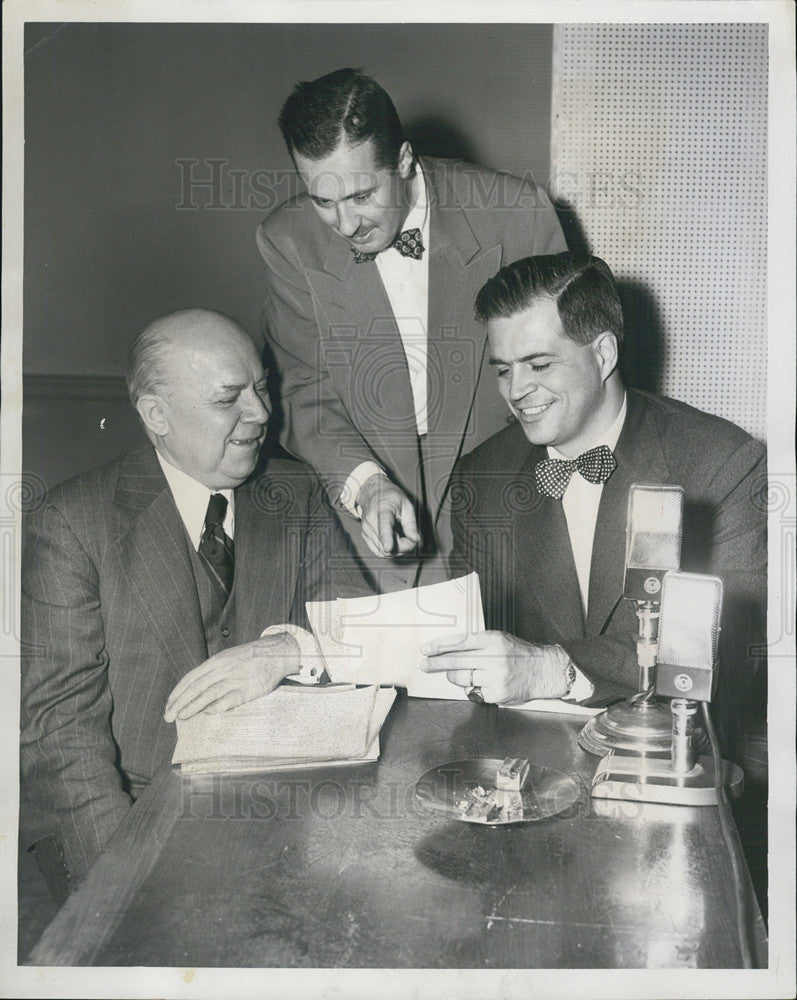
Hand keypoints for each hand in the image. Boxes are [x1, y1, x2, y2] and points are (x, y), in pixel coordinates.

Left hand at [164, 633, 299, 721]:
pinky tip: (208, 713)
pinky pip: (230, 699)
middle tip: (168, 717)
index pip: (190, 678)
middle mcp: (223, 669)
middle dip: (179, 702)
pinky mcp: (248, 689)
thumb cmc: (251, 658)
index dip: (177, 693)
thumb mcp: (229, 658)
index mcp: (216, 661)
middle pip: (196, 686)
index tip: (168, 705)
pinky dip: (217, 706)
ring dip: (193, 705)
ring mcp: (235, 678)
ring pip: (209, 692)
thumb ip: (214, 671)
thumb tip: (196, 688)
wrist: (277, 653)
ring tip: (181, 717)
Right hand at [356, 473, 420, 557]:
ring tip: (402, 536)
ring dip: (396, 550)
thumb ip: (411, 523)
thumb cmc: (391, 497)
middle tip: (411, 537)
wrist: (372, 493)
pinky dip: (389, 551)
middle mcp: (370, 521)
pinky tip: (394, 541)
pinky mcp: (365, 537)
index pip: (384, 525)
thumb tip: (415, 539)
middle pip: (386, 545)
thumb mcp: (406, 504)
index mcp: (382, 509)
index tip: (388, 548)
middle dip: (403, 547)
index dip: (387, 538)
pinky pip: (378, 552)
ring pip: (383, 552)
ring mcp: (366, 530)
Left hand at [420, 631, 572, 704]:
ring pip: (461, 678)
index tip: (427, 649)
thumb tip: (447, 650)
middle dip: (437, 663)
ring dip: (454, 676)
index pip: (460, 642)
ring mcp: (495, 678)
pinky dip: (472, 688)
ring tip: (455, 673)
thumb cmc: (518, 654)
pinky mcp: (496, 694)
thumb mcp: (500, 639)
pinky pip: (473, 692)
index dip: (440, 646)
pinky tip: (480, 683)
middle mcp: (494, 658)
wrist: (542, 671)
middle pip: (456, 661)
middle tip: (425, 664)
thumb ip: (477, 643)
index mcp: (493, 640)